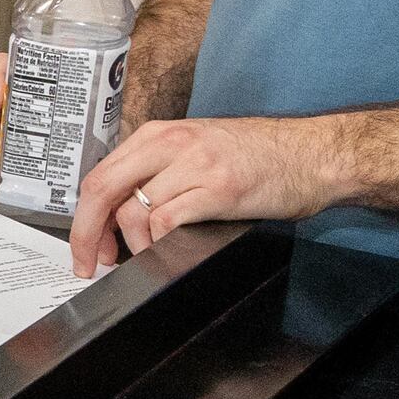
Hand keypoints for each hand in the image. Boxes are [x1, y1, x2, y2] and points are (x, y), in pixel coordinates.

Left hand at [64, 114, 347, 272]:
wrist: (315, 153)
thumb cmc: (260, 155)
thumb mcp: (197, 149)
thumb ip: (159, 170)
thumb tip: (121, 212)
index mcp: (160, 134)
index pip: (100, 174)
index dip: (84, 216)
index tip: (86, 245)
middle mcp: (172, 143)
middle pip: (103, 189)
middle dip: (86, 234)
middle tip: (90, 264)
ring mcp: (196, 165)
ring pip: (133, 209)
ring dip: (130, 246)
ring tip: (141, 259)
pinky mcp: (220, 189)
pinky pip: (168, 221)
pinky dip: (157, 244)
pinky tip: (165, 252)